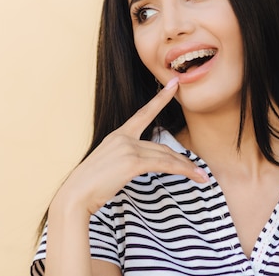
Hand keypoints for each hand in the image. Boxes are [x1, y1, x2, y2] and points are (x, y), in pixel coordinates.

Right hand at [52, 77, 208, 215]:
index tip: (175, 84)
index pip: (144, 113)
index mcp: (118, 136)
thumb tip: (136, 166)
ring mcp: (128, 148)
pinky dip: (182, 171)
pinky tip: (194, 176)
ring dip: (187, 168)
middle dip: (182, 160)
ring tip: (202, 177)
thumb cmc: (89, 186)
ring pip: (166, 156)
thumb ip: (123, 160)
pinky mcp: (132, 162)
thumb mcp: (108, 167)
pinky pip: (164, 165)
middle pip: (162, 147)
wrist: (76, 196)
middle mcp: (124, 138)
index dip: (161, 98)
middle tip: (200, 170)